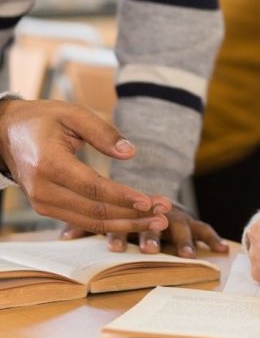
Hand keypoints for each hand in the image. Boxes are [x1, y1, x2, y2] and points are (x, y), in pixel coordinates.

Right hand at [0, 99, 169, 231]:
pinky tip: (137, 221)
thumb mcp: (72, 114)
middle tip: (166, 213)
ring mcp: (43, 203)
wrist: (5, 133)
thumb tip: (131, 152)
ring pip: (92, 221)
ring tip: (158, 221)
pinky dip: (112, 223)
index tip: (150, 201)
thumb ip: (103, 132)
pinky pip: (84, 221)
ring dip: (128, 223)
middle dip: (134, 214)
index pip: (92, 188)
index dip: (123, 196)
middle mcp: (43, 190)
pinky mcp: (48, 209)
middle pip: (95, 210)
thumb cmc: (42, 120)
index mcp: (49, 164)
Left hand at [62, 206, 229, 256]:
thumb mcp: (106, 216)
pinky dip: (212, 238)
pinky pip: (204, 229)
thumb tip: (65, 238)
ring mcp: (176, 217)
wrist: (151, 201)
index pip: (125, 222)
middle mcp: (156, 213)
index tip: (112, 247)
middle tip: (149, 250)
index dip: (119, 235)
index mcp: (133, 212)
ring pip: (182, 226)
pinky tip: (222, 250)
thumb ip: (87, 226)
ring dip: (183, 241)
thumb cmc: (126, 212)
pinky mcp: (191, 222)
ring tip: (187, 256)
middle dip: (152, 237)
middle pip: (154, 224)